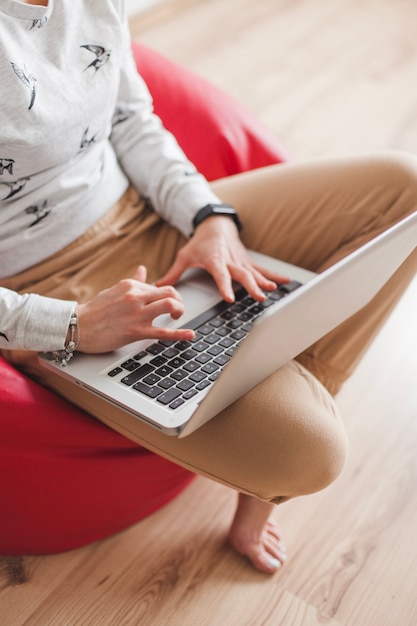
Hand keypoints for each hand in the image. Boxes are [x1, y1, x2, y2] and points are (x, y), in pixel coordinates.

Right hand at [77, 266, 193, 352]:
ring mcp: (137, 314)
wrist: (77, 327)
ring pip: (170, 305)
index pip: (159, 286)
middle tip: (176, 311)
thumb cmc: (94, 311)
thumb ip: (132, 281)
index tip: (167, 303)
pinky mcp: (135, 331)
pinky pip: (163, 332)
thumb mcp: (114, 290)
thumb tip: (143, 270)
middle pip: (171, 292)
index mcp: (131, 286)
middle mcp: (136, 297)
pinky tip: (190, 334)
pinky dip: (180, 334)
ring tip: (177, 318)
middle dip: (179, 301)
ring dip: (180, 311)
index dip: (167, 295)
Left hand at [157, 217, 287, 301]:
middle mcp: (231, 261)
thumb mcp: (184, 255)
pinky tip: (286, 282)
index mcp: (215, 261)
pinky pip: (263, 270)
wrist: (215, 224)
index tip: (230, 298)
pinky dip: (274, 276)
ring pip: (255, 273)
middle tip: (259, 297)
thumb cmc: (200, 242)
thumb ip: (173, 273)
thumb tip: (158, 286)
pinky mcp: (248, 262)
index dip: (226, 287)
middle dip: (252, 287)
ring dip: (265, 282)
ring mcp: (241, 261)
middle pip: (243, 275)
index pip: (221, 276)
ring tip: (275, 290)